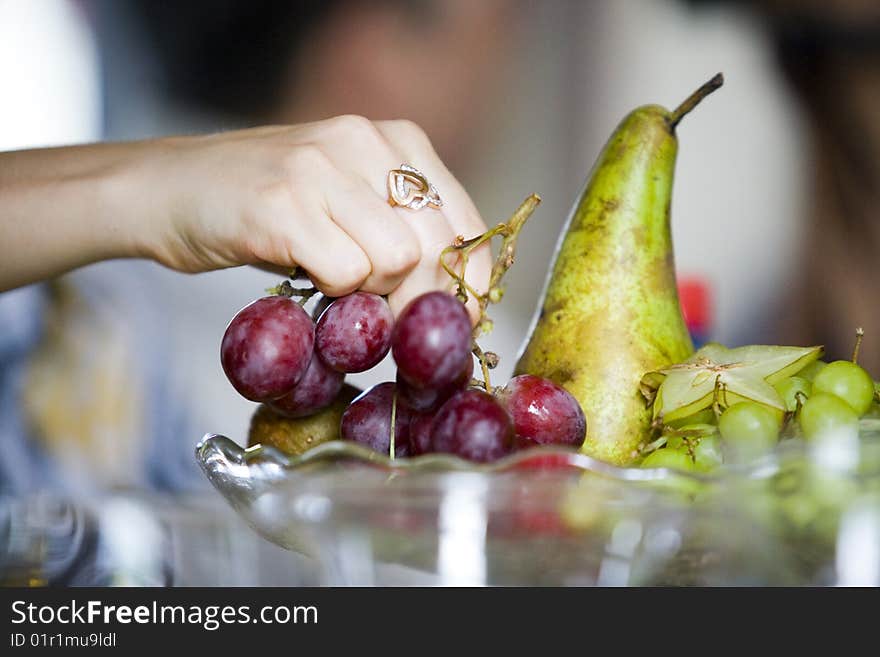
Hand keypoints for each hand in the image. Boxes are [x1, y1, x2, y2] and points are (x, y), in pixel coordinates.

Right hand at [137, 116, 490, 318]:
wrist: (169, 188)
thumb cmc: (267, 204)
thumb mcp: (348, 200)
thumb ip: (401, 230)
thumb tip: (455, 301)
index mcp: (395, 139)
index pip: (464, 222)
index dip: (468, 285)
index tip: (456, 323)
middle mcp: (365, 142)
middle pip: (436, 246)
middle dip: (422, 302)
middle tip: (392, 325)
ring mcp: (322, 168)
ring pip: (397, 259)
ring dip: (371, 293)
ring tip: (334, 283)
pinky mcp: (282, 202)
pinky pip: (344, 273)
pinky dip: (331, 293)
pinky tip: (304, 276)